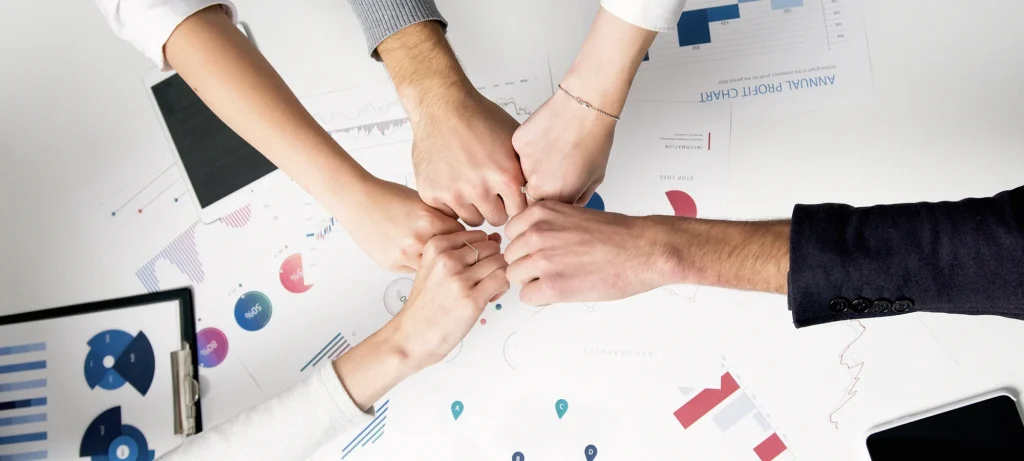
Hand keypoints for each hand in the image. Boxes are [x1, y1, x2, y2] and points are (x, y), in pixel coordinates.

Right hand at [334, 230, 508, 409]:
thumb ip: (463, 251)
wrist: (412, 336)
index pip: (479, 235)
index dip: (484, 250)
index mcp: (435, 246)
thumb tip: (495, 238)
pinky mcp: (472, 299)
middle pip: (491, 247)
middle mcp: (447, 259)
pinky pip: (503, 279)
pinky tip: (488, 297)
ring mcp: (459, 279)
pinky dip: (502, 288)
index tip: (475, 266)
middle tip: (483, 280)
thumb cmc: (426, 305)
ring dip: (499, 275)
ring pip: (500, 262)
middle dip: (493, 262)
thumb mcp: (435, 267)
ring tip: (486, 289)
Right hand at [338, 178, 463, 271]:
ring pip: (433, 267)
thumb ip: (442, 217)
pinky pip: (415, 270)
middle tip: (453, 251)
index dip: (464, 238)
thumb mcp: (423, 200)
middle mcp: (418, 239)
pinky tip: (413, 254)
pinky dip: (417, 264)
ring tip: (433, 255)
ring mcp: (405, 254)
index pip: (463, 237)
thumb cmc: (388, 196)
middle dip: (452, 253)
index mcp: (430, 219)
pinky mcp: (392, 264)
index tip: (465, 240)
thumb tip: (460, 232)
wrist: (358, 201)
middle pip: (450, 255)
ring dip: (435, 263)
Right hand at [412, 91, 526, 225]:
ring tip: (471, 183)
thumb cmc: (478, 118)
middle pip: (497, 219)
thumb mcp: (514, 141)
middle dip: (496, 207)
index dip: (515, 203)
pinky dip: (451, 202)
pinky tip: (453, 181)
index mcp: (505, 175)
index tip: (510, 196)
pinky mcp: (432, 193)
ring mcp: (454, 193)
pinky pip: (449, 213)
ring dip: (474, 207)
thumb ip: (526, 170)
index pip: (520, 212)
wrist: (442, 106)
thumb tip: (539, 192)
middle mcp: (480, 187)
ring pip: (472, 219)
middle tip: (489, 189)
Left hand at [504, 201, 674, 305]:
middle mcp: (537, 233)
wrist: (643, 249)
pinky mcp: (552, 285)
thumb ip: (546, 226)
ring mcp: (542, 260)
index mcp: (541, 212)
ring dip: (533, 281)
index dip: (526, 246)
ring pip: (515, 277)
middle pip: (511, 257)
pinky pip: (527, 297)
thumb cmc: (617, 235)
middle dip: (528, 265)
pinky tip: (562, 290)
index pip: (511, 233)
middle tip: (553, 269)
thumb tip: (529, 242)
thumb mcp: (572, 215)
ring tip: (560, 278)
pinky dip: (541, 297)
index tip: (540, 251)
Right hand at [512, 90, 613, 205]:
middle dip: (540, 187)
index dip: (549, 202)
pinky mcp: (517, 144)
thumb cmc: (594, 139)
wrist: (584, 108)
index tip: (555, 192)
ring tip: (553, 150)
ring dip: (534, 167)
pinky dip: (530, 148)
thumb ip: (577, 198)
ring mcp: (523, 163)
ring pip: (522, 173)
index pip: (542, 211)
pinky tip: (546, 138)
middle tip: (555, 169)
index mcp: (556, 197)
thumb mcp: (595, 179)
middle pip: (529, 195)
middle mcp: (536, 184)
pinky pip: (519, 153)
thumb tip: (568, 205)